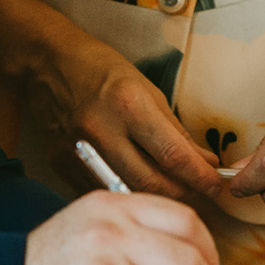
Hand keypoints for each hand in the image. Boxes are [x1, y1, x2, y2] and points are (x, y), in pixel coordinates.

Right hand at [27, 28, 222, 202]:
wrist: (46, 65)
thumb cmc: (99, 70)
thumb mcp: (146, 89)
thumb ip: (175, 130)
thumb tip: (203, 161)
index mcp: (128, 105)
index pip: (174, 155)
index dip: (201, 176)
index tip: (218, 185)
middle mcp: (102, 132)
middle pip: (153, 183)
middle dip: (184, 193)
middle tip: (200, 192)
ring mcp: (80, 153)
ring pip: (130, 194)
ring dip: (158, 200)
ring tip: (175, 194)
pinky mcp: (62, 166)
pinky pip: (105, 192)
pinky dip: (127, 195)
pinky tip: (140, 190)